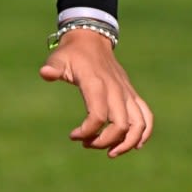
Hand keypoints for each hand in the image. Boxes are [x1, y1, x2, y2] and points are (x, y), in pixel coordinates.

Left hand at [39, 28, 152, 156]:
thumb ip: (53, 68)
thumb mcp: (58, 58)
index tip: (73, 136)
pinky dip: (144, 132)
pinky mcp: (131, 94)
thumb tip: (45, 74)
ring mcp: (126, 92)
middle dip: (105, 142)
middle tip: (88, 144)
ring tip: (111, 152)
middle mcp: (115, 89)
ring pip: (138, 123)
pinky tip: (134, 145)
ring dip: (128, 142)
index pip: (98, 115)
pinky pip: (146, 115)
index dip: (87, 131)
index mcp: (96, 83)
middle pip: (120, 125)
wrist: (91, 38)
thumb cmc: (71, 53)